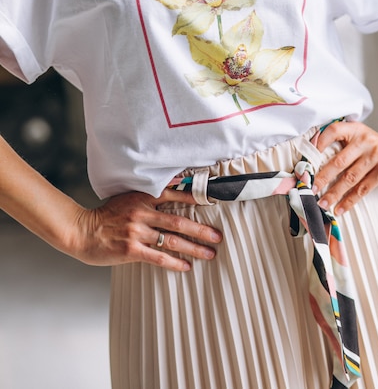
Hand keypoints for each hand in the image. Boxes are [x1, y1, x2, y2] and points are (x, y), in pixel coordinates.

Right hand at [71, 188, 222, 271]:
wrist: (82, 231)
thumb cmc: (106, 215)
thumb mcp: (127, 197)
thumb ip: (149, 195)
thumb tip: (175, 188)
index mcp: (143, 197)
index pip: (175, 194)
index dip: (196, 198)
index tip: (213, 202)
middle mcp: (142, 212)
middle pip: (179, 221)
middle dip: (201, 230)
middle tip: (217, 236)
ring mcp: (137, 231)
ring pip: (172, 240)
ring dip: (194, 248)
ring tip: (209, 254)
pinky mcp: (132, 250)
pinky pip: (159, 257)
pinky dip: (174, 262)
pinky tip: (186, 266)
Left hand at [313, 121, 377, 214]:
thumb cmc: (374, 147)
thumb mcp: (358, 137)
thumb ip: (340, 144)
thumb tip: (312, 163)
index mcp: (355, 130)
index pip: (333, 131)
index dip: (318, 143)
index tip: (307, 158)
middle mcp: (365, 141)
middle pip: (339, 161)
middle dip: (322, 177)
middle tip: (310, 189)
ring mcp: (376, 156)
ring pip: (349, 178)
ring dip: (334, 193)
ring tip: (322, 203)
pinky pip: (362, 189)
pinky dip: (349, 201)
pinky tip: (339, 208)